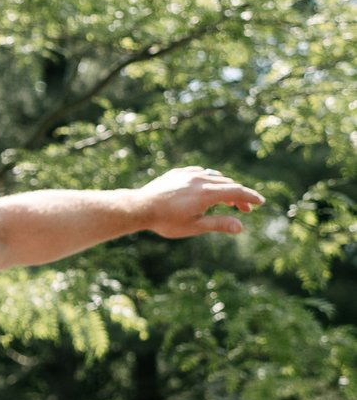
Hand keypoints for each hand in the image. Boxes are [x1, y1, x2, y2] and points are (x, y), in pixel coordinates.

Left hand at [135, 167, 263, 238]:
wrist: (139, 207)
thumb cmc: (166, 221)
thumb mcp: (194, 226)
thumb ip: (219, 224)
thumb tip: (241, 227)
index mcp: (207, 193)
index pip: (237, 192)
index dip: (251, 197)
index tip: (261, 202)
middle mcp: (200, 179)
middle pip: (228, 184)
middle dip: (239, 196)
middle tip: (245, 209)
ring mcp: (188, 174)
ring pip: (215, 177)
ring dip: (225, 188)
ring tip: (227, 202)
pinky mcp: (178, 172)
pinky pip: (200, 173)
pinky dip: (210, 180)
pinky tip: (208, 189)